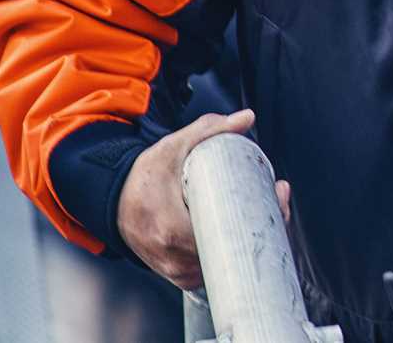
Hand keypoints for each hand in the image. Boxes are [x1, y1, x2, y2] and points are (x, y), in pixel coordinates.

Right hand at [116, 108, 292, 288]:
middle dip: (263, 226)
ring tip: (266, 213)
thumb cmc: (144, 175)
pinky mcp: (178, 275)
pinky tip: (247, 235)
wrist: (114, 200)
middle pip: (234, 251)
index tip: (277, 195)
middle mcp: (174, 257)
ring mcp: (177, 270)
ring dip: (250, 242)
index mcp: (171, 228)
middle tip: (278, 199)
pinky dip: (231, 254)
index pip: (228, 233)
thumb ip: (210, 129)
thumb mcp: (174, 147)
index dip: (260, 218)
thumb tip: (247, 118)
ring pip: (226, 265)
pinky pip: (213, 270)